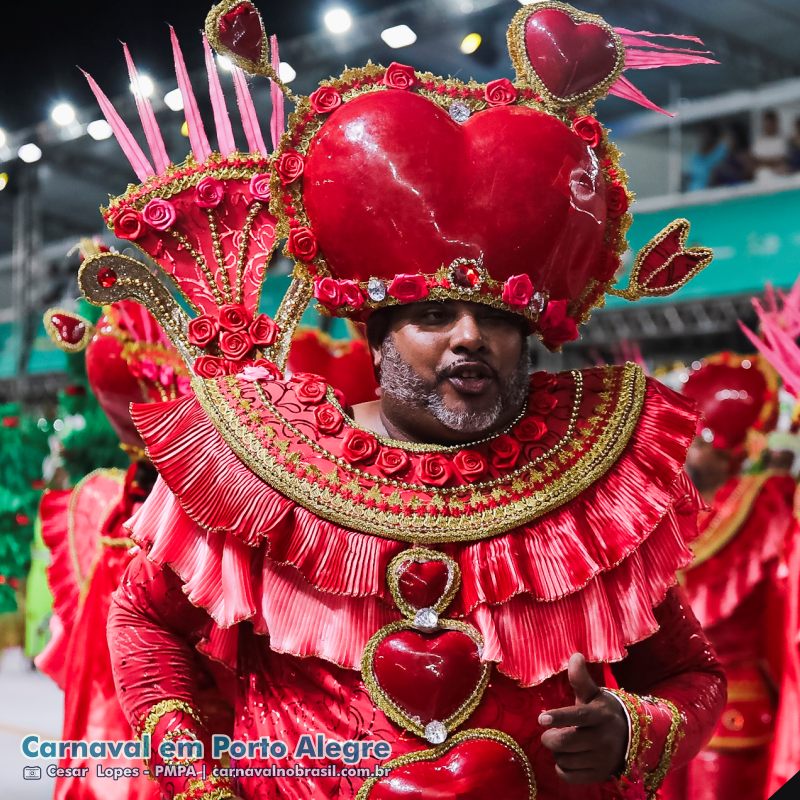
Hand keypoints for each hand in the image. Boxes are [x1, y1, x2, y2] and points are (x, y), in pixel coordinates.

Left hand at [538, 653, 627, 783]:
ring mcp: (601, 760)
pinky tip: (568, 757)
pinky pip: (568, 776)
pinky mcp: (598, 775)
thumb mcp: (594, 694)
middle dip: (550, 737)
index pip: (577, 717)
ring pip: (564, 759)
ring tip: (564, 744)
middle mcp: (602, 739)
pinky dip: (562, 767)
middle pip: (565, 742)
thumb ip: (581, 679)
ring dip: (557, 752)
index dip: (559, 717)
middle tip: (549, 732)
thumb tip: (575, 656)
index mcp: (599, 715)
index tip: (541, 718)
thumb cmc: (603, 712)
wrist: (631, 738)